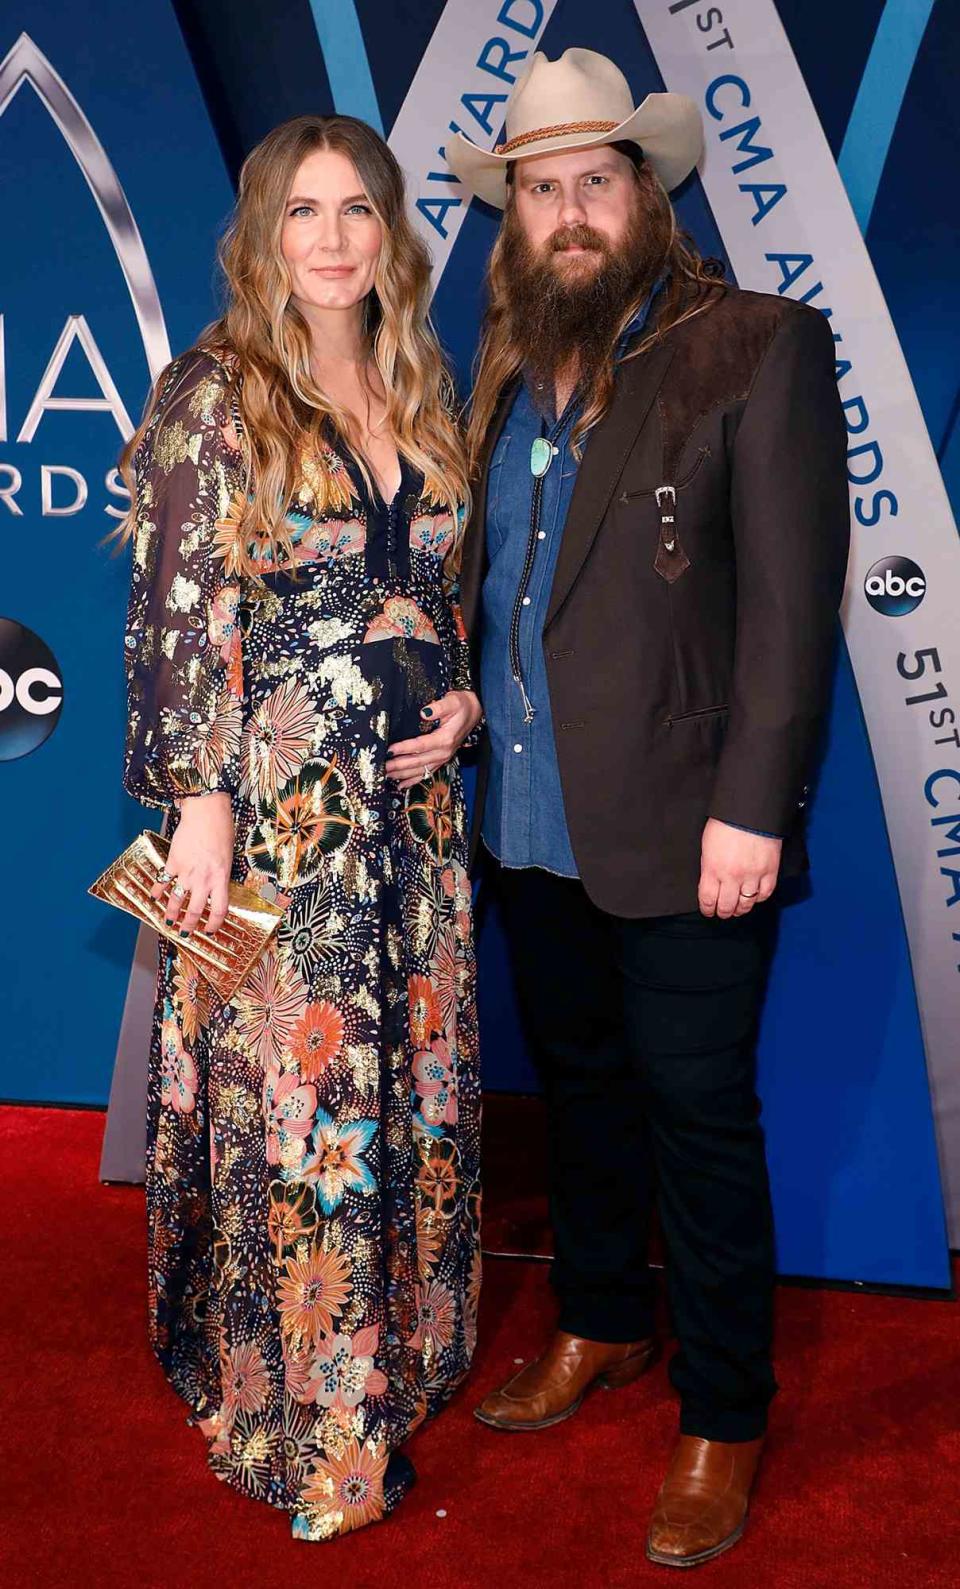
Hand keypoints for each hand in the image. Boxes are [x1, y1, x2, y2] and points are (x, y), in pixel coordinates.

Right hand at [149, 790, 233, 936]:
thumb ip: (220, 875)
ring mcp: (187, 872)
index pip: (219, 909)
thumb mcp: (227, 857)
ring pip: (176, 900)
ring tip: (169, 922)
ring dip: (171, 913)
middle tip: (185, 933)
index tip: (210, 931)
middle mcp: (203, 879)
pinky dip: (157, 891)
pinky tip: (154, 897)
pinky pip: (163, 881)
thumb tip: (215, 887)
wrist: (206, 813)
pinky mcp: (173, 863)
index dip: (214, 924)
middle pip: (195, 910)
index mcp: (221, 878)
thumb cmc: (221, 830)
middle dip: (189, 925)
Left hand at [386, 690, 482, 790]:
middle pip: (417, 762)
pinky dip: (413, 780)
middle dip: (398, 765)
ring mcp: (442, 758)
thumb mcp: (452, 701)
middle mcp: (444, 752)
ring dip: (402, 774)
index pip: (420, 746)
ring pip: (420, 770)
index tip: (389, 750)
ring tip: (386, 775)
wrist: (473, 712)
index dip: (404, 749)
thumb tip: (424, 712)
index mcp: (445, 739)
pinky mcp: (441, 760)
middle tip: (382, 766)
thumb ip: (439, 707)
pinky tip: (401, 785)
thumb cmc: (461, 706)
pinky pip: (426, 773)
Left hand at [698, 818, 781, 918]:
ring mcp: (753, 875)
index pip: (708, 900)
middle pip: (727, 906)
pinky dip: (759, 899)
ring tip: (738, 909)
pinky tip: (754, 898)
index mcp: (713, 869)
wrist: (751, 811)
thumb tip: (710, 883)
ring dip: (741, 909)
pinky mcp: (770, 871)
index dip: (707, 909)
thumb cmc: (725, 823)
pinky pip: (765, 894)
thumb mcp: (707, 846)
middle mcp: (732, 877)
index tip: (708, 911)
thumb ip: (709, 867)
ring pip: (747, 903)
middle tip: (722, 913)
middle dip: (723, 912)